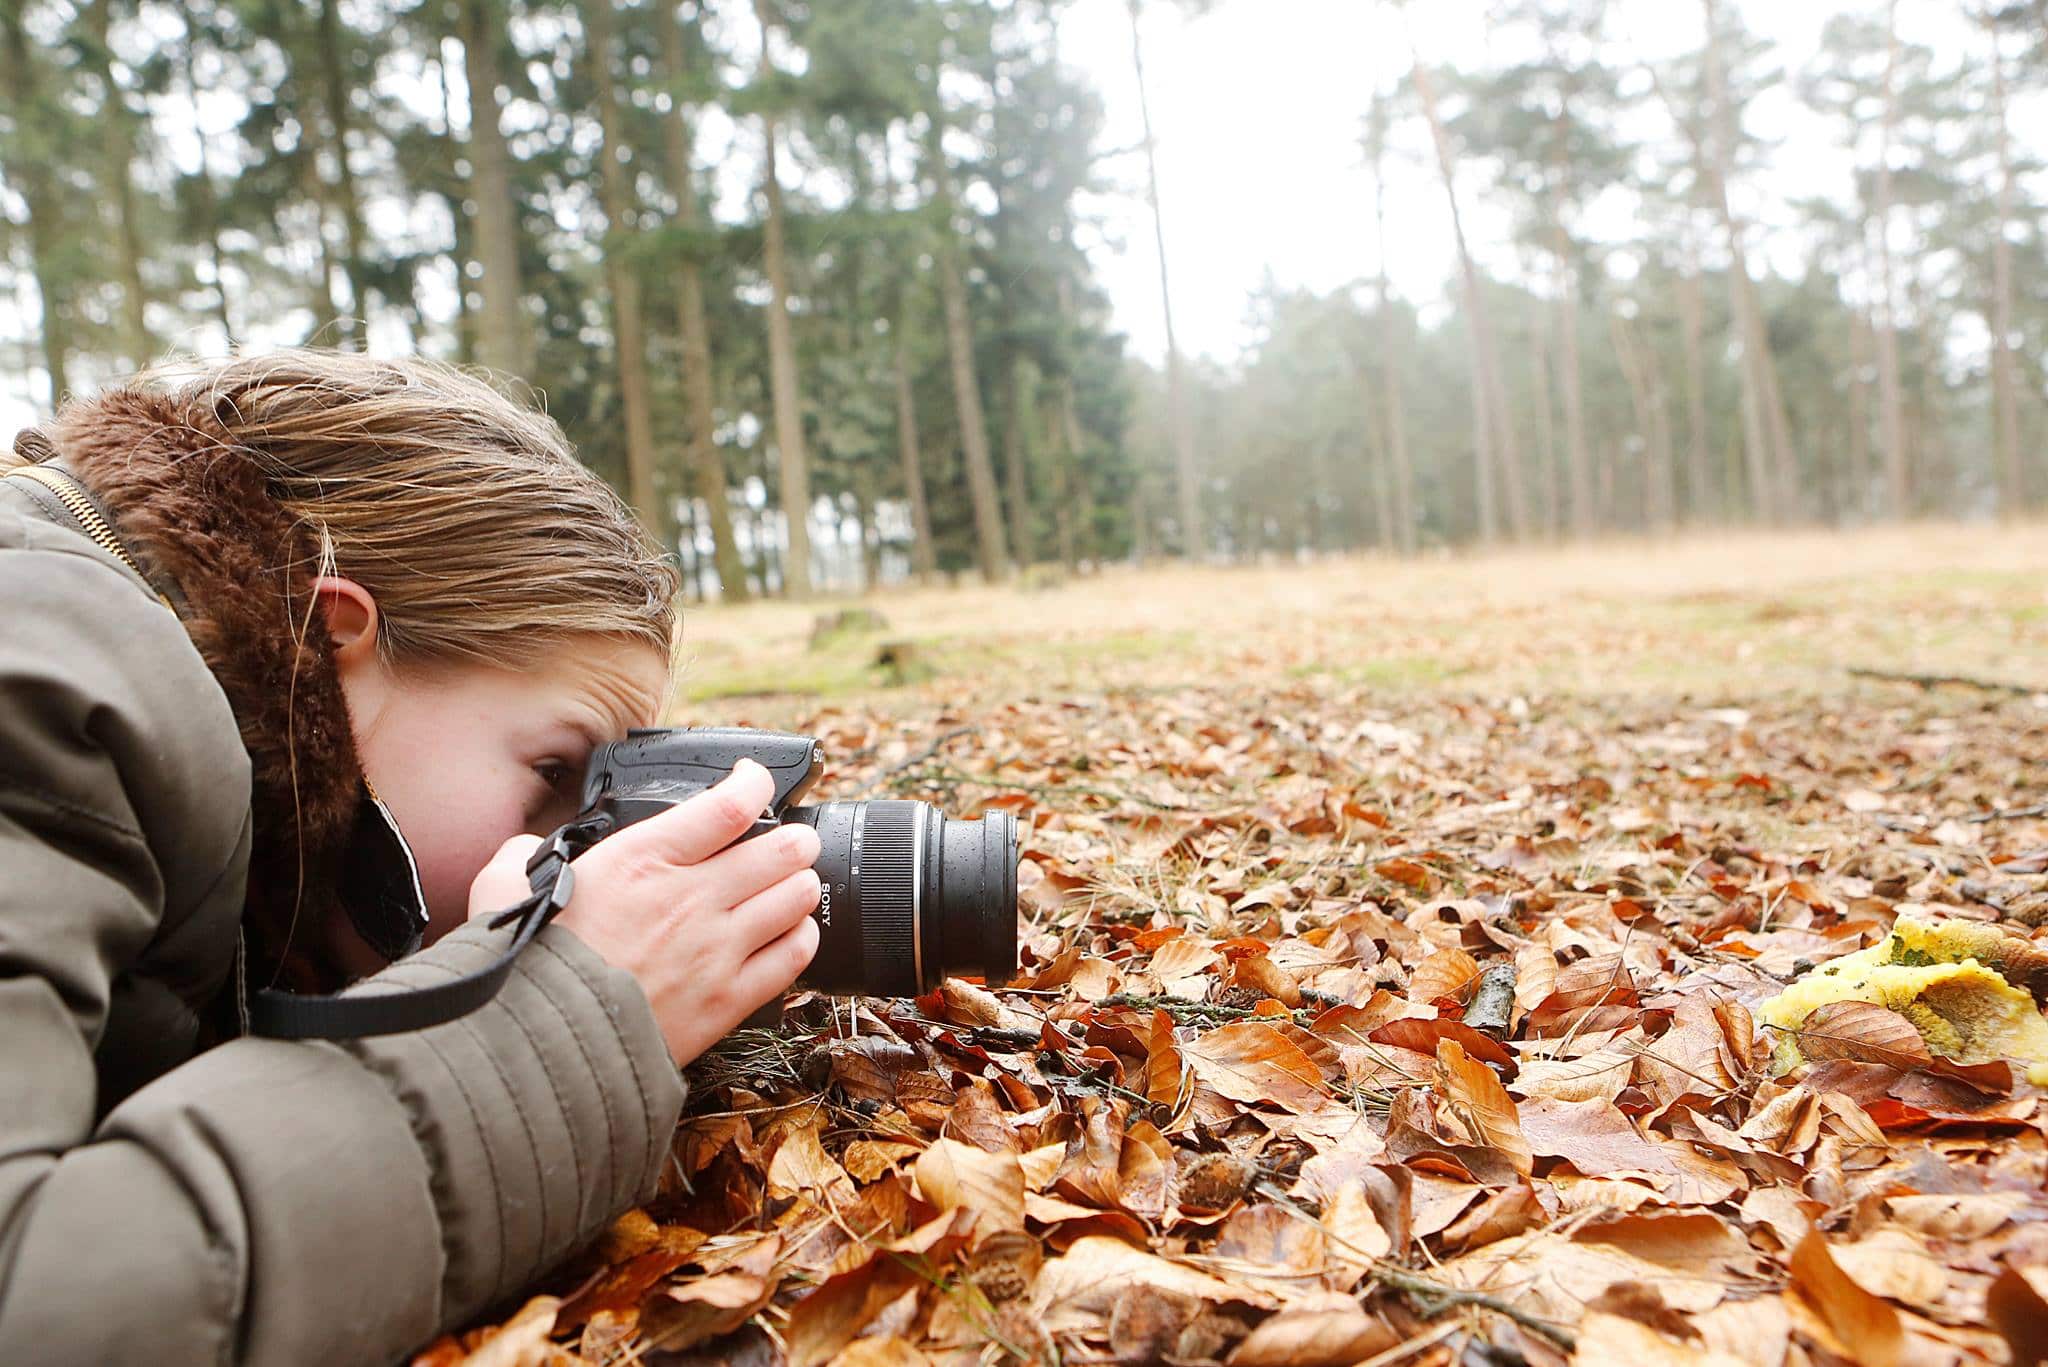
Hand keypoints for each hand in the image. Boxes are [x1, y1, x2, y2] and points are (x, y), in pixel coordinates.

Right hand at [465, 758, 820, 1064]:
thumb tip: (520, 853)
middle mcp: (691, 898)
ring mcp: (716, 949)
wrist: (542, 1050)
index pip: (729, 805)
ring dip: (801, 884)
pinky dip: (801, 937)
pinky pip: (793, 957)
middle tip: (789, 839)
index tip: (755, 779)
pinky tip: (792, 932)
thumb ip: (521, 859)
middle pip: (782, 849)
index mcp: (642, 860)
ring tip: (793, 882)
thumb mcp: (504, 890)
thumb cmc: (526, 970)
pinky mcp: (729, 999)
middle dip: (793, 838)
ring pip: (797, 897)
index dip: (754, 782)